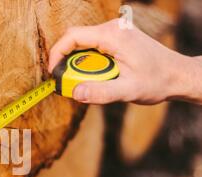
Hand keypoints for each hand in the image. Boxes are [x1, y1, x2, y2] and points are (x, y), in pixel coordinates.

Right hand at [48, 19, 201, 104]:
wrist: (177, 75)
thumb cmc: (157, 81)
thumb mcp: (128, 90)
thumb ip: (101, 93)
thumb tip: (75, 93)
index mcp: (112, 35)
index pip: (72, 37)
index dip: (56, 54)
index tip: (53, 73)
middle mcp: (112, 28)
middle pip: (75, 40)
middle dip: (67, 63)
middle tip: (68, 83)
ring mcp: (115, 32)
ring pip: (83, 45)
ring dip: (79, 65)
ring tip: (86, 83)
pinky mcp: (117, 38)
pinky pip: (93, 47)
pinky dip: (88, 63)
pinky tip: (98, 77)